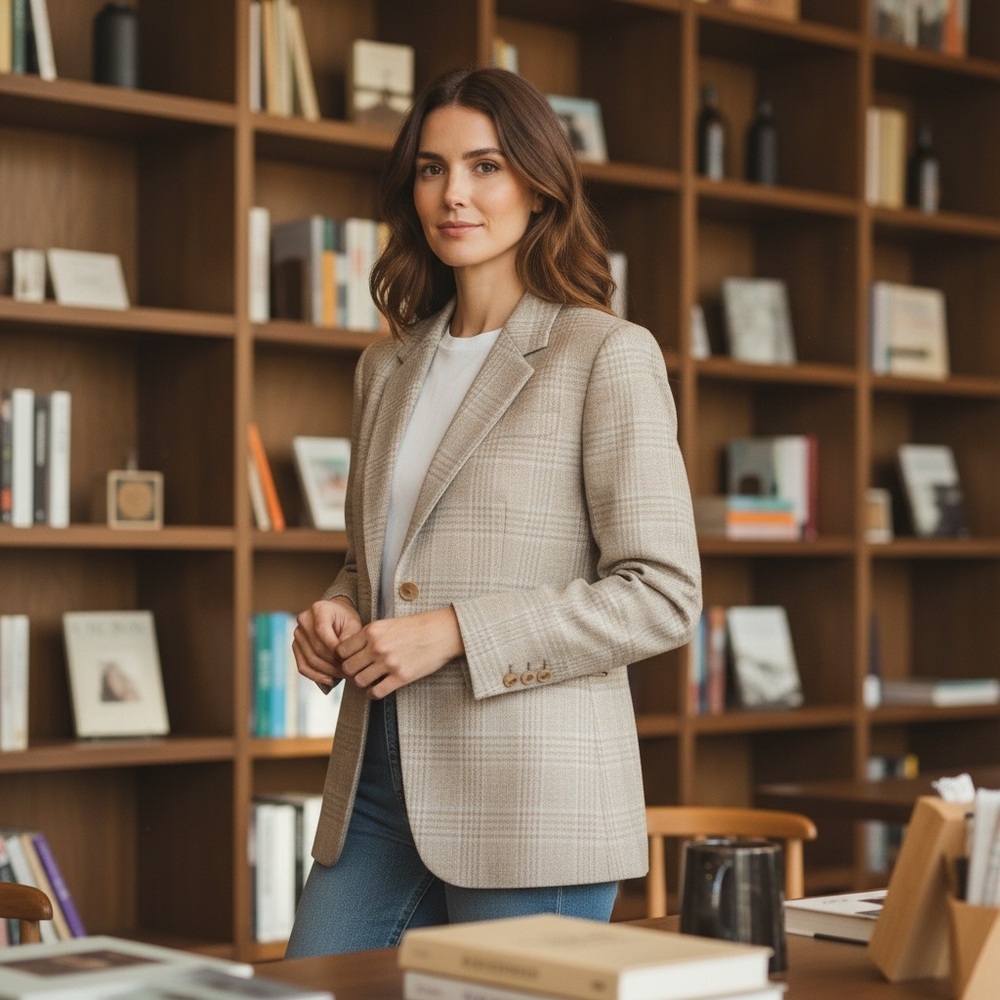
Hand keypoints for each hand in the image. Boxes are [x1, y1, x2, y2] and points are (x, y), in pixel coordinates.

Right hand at [293, 597, 361, 689]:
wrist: (336, 615)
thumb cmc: (346, 619)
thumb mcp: (353, 624)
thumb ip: (350, 638)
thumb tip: (344, 659)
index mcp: (319, 609)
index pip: (323, 633)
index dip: (336, 650)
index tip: (350, 661)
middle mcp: (304, 620)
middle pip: (316, 648)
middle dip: (334, 664)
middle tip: (349, 673)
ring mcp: (297, 634)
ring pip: (310, 659)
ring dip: (327, 671)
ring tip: (342, 676)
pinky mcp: (296, 646)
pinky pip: (302, 666)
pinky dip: (316, 676)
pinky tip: (330, 680)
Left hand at [335, 607, 463, 699]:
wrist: (442, 632)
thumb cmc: (417, 626)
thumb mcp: (389, 623)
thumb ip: (370, 635)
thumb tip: (353, 650)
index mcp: (372, 631)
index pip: (342, 650)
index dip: (343, 657)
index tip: (350, 660)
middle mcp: (377, 647)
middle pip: (348, 667)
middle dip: (351, 672)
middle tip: (359, 672)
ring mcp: (388, 662)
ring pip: (359, 681)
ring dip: (362, 683)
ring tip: (370, 680)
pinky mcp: (401, 676)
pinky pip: (376, 692)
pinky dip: (373, 693)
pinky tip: (378, 689)